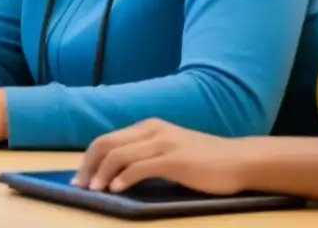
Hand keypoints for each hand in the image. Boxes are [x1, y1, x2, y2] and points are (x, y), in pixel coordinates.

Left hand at [73, 119, 252, 194]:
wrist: (238, 160)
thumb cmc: (205, 160)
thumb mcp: (170, 150)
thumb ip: (146, 156)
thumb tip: (116, 174)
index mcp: (149, 127)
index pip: (108, 139)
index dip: (89, 159)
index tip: (80, 178)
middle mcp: (153, 130)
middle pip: (107, 143)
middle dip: (88, 165)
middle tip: (80, 186)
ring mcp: (163, 143)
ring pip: (119, 155)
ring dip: (102, 174)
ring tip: (95, 190)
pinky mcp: (174, 159)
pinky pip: (140, 167)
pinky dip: (124, 178)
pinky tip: (117, 190)